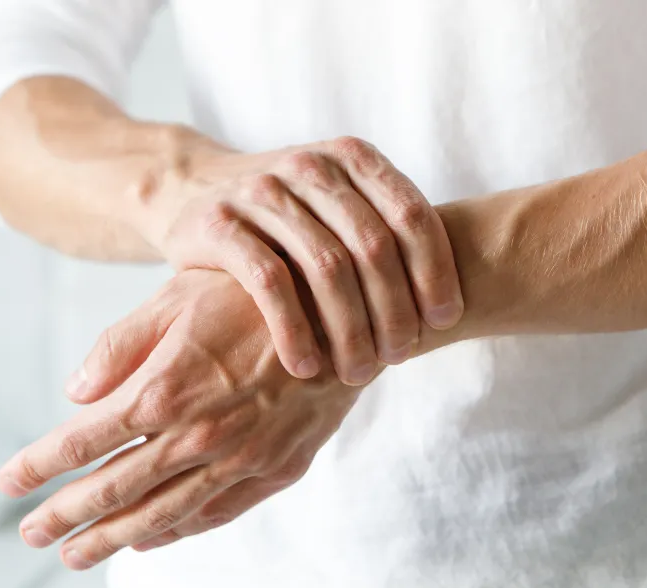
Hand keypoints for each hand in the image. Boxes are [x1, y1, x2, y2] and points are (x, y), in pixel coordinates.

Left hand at [1, 270, 365, 568]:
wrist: (348, 311)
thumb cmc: (259, 295)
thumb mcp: (181, 296)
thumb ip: (123, 344)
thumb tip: (76, 392)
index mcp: (166, 389)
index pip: (83, 441)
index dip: (39, 464)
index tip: (9, 481)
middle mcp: (199, 435)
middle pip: (115, 489)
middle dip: (66, 516)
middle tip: (33, 534)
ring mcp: (242, 459)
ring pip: (164, 514)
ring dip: (114, 538)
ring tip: (80, 555)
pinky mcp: (279, 468)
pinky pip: (218, 512)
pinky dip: (180, 531)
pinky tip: (155, 540)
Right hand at [105, 134, 461, 387]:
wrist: (195, 192)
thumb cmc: (290, 217)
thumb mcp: (341, 208)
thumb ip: (389, 234)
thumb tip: (451, 308)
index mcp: (353, 157)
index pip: (412, 215)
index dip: (436, 271)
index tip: (444, 321)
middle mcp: (311, 165)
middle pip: (373, 247)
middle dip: (394, 312)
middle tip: (398, 358)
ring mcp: (262, 191)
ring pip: (326, 267)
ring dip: (349, 331)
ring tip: (357, 372)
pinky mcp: (219, 223)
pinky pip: (270, 284)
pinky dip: (294, 331)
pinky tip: (306, 368)